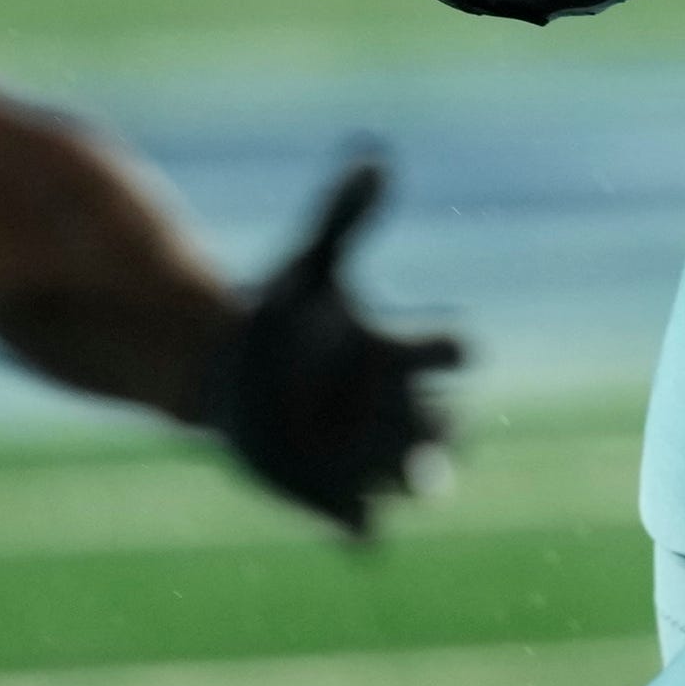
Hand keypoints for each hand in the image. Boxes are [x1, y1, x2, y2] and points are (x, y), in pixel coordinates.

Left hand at [204, 158, 459, 534]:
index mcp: (400, 356)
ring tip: (419, 484)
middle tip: (443, 429)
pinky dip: (364, 534)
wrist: (230, 376)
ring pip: (417, 480)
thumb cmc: (282, 319)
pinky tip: (356, 531)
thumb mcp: (308, 267)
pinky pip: (363, 530)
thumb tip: (375, 152)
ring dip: (419, 481)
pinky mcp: (334, 499)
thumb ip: (344, 215)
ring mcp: (370, 459)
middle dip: (447, 430)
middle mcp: (400, 411)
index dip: (453, 352)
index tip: (454, 349)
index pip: (447, 355)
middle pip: (447, 427)